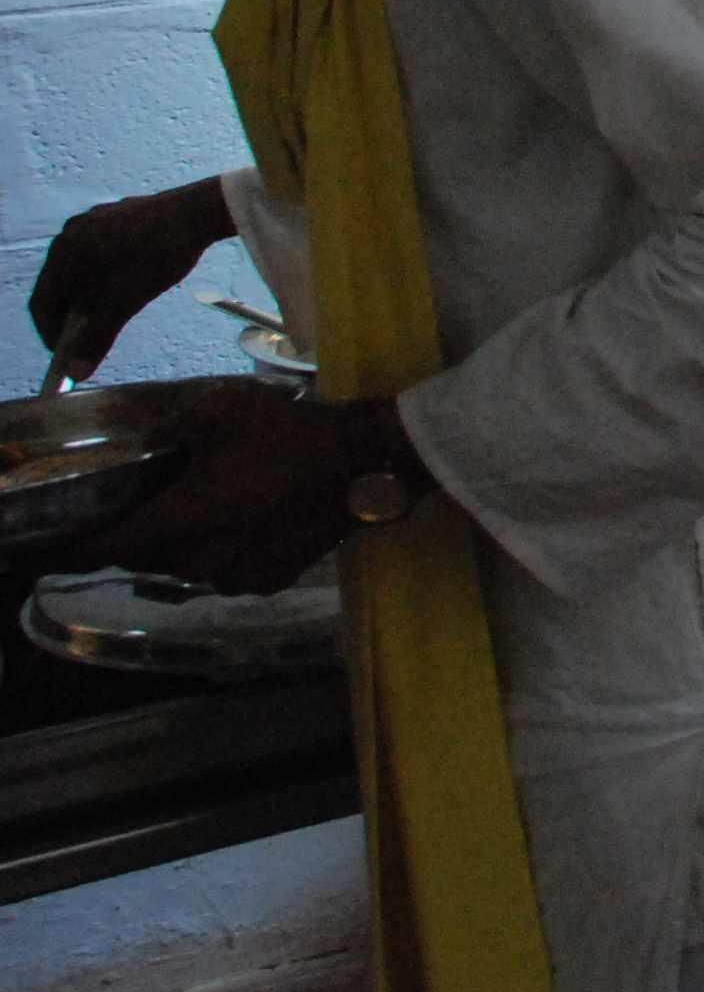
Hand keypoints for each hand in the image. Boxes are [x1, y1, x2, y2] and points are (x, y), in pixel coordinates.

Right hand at [30, 178, 235, 379]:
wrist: (198, 212)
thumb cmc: (157, 256)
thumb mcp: (125, 303)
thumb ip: (97, 338)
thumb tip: (76, 373)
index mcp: (63, 254)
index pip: (41, 305)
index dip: (51, 335)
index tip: (67, 357)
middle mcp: (69, 234)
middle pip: (57, 287)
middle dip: (71, 317)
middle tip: (91, 338)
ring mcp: (90, 221)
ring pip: (77, 270)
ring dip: (88, 297)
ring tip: (110, 313)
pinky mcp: (112, 215)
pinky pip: (96, 253)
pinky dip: (102, 276)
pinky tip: (126, 283)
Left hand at [73, 380, 353, 595]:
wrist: (364, 463)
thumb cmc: (287, 433)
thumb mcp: (222, 410)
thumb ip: (172, 426)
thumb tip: (143, 435)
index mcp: (179, 520)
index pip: (107, 549)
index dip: (73, 554)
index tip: (51, 554)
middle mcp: (198, 560)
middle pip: (147, 559)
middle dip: (139, 539)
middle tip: (147, 508)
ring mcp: (234, 577)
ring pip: (186, 568)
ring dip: (181, 547)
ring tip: (200, 512)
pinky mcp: (267, 581)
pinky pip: (224, 572)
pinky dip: (220, 554)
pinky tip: (240, 525)